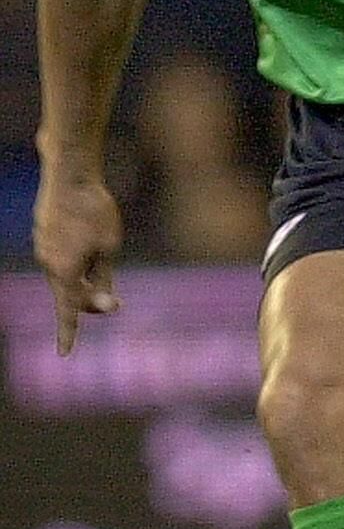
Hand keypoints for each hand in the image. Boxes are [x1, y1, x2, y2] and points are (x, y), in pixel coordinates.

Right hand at [33, 171, 121, 355]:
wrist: (71, 174)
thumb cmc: (96, 211)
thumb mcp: (109, 248)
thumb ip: (104, 279)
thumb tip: (105, 305)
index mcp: (64, 271)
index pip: (67, 311)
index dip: (68, 334)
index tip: (65, 354)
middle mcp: (47, 263)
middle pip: (70, 294)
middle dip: (91, 300)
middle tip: (117, 302)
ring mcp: (42, 248)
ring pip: (66, 274)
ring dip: (84, 275)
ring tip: (101, 247)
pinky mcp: (43, 235)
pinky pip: (61, 256)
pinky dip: (76, 257)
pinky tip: (86, 233)